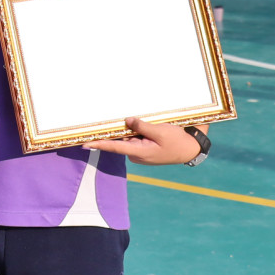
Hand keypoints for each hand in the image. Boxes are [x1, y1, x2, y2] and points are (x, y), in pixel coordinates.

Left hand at [83, 117, 201, 165]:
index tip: (84, 143)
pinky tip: (140, 124)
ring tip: (139, 122)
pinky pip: (135, 139)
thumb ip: (142, 126)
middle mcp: (136, 154)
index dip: (99, 144)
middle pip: (121, 140)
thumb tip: (127, 121)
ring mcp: (140, 153)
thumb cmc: (177, 140)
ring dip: (129, 130)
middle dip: (116, 130)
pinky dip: (135, 132)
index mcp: (139, 152)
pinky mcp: (144, 149)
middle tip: (111, 120)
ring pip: (128, 138)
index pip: (114, 147)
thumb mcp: (160, 131)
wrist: (190, 149)